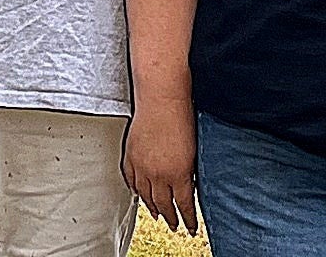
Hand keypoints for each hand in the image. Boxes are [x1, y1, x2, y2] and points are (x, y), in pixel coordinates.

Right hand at [122, 95, 199, 232]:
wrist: (161, 98)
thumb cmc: (182, 117)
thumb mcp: (194, 151)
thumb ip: (190, 173)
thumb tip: (189, 187)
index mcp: (178, 173)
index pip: (183, 205)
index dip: (188, 219)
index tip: (190, 228)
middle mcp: (158, 174)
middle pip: (163, 205)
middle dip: (170, 218)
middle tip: (175, 225)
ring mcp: (142, 166)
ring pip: (145, 196)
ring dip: (152, 208)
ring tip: (157, 214)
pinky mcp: (131, 156)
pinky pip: (131, 180)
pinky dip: (135, 190)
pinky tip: (139, 194)